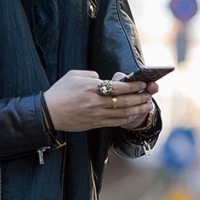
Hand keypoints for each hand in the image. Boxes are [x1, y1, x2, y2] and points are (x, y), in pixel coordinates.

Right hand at [43, 70, 157, 131]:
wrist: (49, 113)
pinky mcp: (96, 124)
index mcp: (92, 88)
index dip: (133, 86)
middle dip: (139, 98)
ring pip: (123, 113)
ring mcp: (97, 114)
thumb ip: (92, 75)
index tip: (142, 84)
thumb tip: (104, 79)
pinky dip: (127, 119)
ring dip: (137, 110)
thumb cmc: (60, 92)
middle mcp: (97, 102)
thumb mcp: (74, 75)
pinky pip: (116, 122)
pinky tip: (134, 115)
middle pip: (124, 101)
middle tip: (149, 95)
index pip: (118, 87)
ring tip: (148, 106)